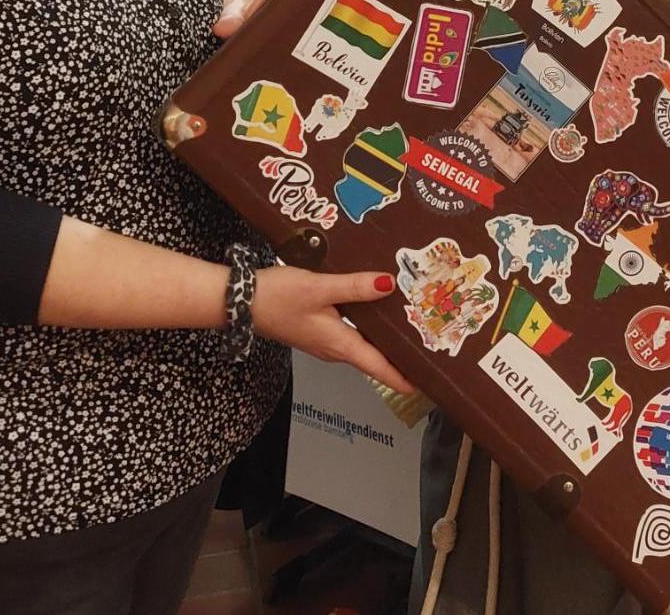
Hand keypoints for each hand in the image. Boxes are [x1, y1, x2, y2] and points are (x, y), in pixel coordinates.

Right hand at [249, 266, 414, 394]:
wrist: (239, 302)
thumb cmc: (277, 297)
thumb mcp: (319, 288)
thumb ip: (354, 286)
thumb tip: (389, 284)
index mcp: (339, 344)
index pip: (378, 368)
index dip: (403, 378)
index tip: (427, 384)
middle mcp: (334, 348)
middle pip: (374, 358)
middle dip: (400, 356)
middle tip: (430, 347)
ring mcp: (324, 341)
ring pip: (362, 344)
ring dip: (385, 341)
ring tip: (412, 327)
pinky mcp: (316, 330)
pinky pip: (350, 333)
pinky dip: (368, 327)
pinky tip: (377, 310)